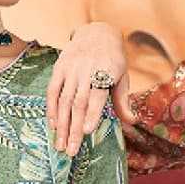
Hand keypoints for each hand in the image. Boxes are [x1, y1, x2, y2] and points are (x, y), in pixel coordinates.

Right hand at [46, 22, 130, 155]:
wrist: (97, 33)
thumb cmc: (113, 59)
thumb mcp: (122, 76)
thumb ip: (122, 100)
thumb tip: (132, 121)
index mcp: (104, 72)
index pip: (96, 97)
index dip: (91, 114)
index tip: (86, 132)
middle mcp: (86, 71)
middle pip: (78, 103)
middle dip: (73, 128)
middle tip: (71, 150)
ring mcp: (70, 70)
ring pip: (64, 100)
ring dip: (61, 125)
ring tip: (60, 145)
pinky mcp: (59, 68)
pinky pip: (52, 91)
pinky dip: (51, 109)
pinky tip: (53, 125)